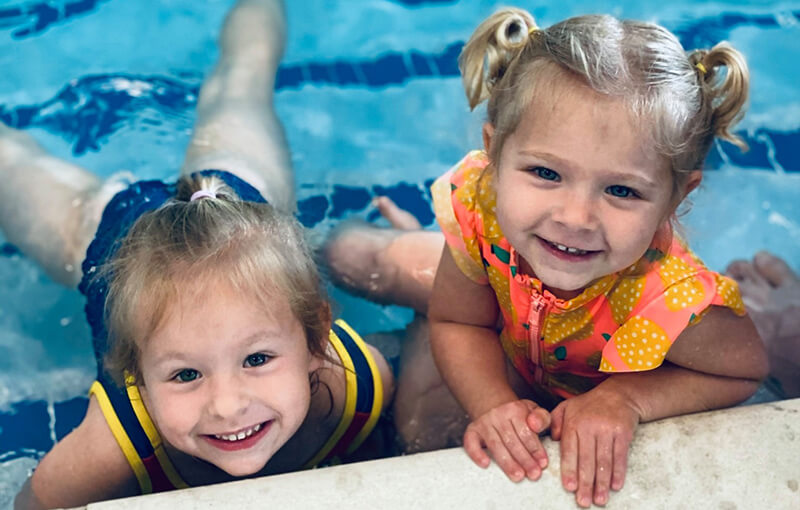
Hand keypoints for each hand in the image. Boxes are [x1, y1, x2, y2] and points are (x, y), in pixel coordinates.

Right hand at [463, 399, 550, 481]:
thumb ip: (541, 418)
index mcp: (515, 409)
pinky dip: (476, 453)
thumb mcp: (534, 411)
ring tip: (517, 476)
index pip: (526, 432)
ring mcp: (484, 423)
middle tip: (533, 474)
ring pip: (495, 445)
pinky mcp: (472, 430)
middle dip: (524, 459)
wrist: (496, 408)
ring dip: (507, 462)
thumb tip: (535, 424)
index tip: (542, 464)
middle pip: (511, 440)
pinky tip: (485, 464)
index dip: (535, 449)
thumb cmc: (519, 416)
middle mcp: (497, 414)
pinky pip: (471, 442)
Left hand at [550, 387, 640, 507]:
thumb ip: (554, 422)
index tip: (569, 487)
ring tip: (600, 499)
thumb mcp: (566, 407)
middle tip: (584, 501)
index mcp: (573, 423)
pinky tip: (615, 485)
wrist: (619, 394)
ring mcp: (607, 429)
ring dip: (602, 483)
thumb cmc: (589, 405)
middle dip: (585, 483)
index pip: (570, 450)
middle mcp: (589, 426)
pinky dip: (618, 472)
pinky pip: (620, 456)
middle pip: (586, 459)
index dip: (569, 470)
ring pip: (603, 461)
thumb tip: (552, 440)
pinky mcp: (623, 432)